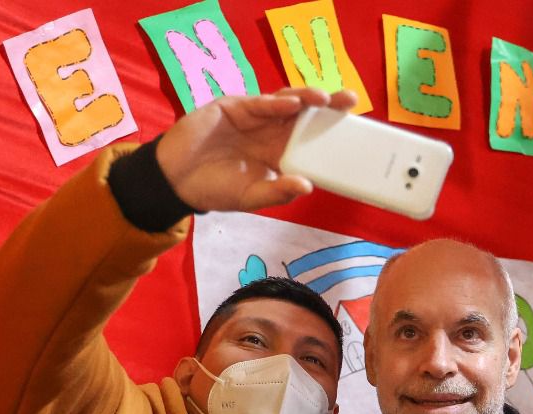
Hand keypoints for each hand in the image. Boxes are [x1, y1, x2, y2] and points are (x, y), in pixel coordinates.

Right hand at [156, 87, 357, 212]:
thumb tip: (307, 186)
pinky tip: (291, 104)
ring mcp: (252, 116)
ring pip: (285, 102)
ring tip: (325, 99)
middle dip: (328, 105)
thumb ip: (278, 191)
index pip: (311, 137)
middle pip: (305, 114)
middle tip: (350, 101)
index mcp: (278, 152)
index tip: (355, 129)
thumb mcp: (250, 197)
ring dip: (305, 98)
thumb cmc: (215, 189)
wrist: (176, 180)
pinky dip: (274, 102)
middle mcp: (270, 131)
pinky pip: (258, 103)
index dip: (331, 131)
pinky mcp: (232, 107)